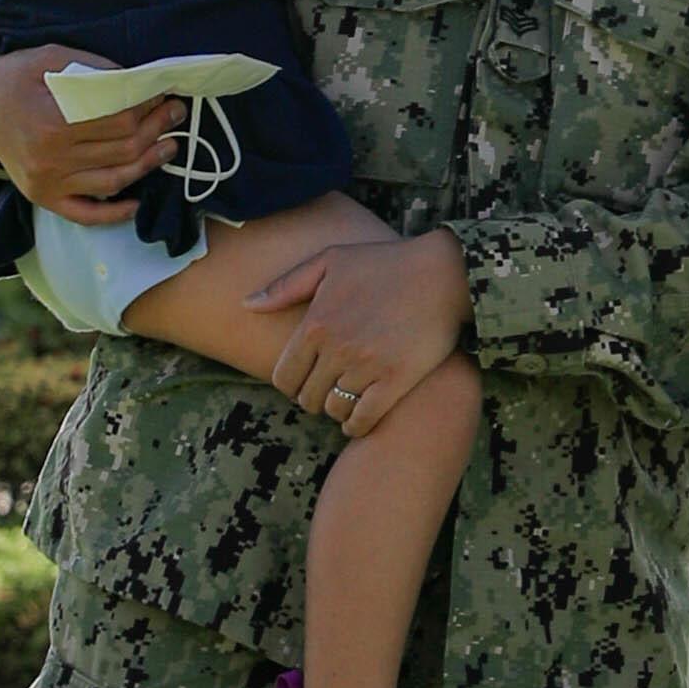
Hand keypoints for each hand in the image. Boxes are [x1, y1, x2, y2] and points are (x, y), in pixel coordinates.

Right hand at [0, 47, 179, 223]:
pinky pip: (86, 214)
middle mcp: (50, 159)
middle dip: (156, 131)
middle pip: (122, 150)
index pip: (119, 121)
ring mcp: (47, 183)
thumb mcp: (49, 58)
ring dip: (147, 165)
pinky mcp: (43, 198)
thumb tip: (138, 81)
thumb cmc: (14, 77)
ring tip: (169, 147)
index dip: (149, 109)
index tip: (165, 96)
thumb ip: (93, 70)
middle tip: (175, 115)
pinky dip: (115, 213)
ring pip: (113, 181)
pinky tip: (137, 201)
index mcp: (52, 122)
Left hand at [250, 227, 469, 432]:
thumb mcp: (330, 261)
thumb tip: (246, 304)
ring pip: (334, 410)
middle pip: (307, 397)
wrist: (443, 274)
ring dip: (336, 411)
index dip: (290, 385)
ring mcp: (366, 366)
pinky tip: (359, 421)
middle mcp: (336, 348)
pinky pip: (364, 418)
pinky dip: (356, 426)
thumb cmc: (385, 263)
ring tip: (345, 402)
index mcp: (315, 323)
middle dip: (313, 399)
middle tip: (326, 393)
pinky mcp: (396, 380)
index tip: (304, 382)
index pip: (284, 376)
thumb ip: (285, 285)